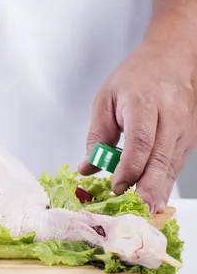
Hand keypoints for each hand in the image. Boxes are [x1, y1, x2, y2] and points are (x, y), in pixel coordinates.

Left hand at [78, 38, 196, 213]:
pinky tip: (154, 199)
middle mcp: (170, 117)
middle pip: (160, 159)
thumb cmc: (136, 76)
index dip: (129, 168)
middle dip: (147, 188)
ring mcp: (184, 129)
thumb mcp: (105, 98)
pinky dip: (164, 183)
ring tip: (144, 214)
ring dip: (158, 192)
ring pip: (171, 167)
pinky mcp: (190, 139)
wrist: (172, 58)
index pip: (140, 142)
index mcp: (144, 103)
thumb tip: (87, 168)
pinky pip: (176, 165)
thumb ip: (96, 135)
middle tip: (134, 211)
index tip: (115, 186)